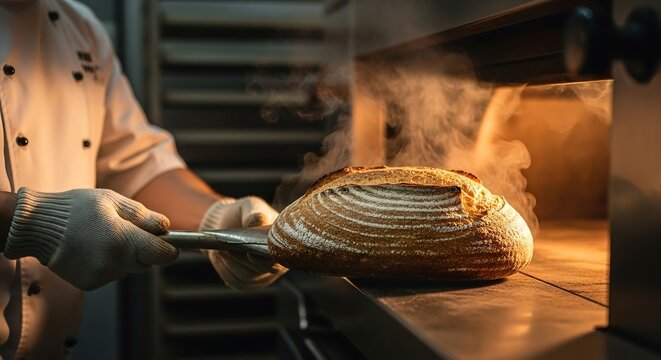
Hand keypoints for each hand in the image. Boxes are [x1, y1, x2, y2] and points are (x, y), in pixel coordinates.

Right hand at [4, 187, 178, 289]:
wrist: (37, 227)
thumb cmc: (77, 208)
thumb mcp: (112, 201)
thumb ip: (142, 216)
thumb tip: (165, 227)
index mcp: (123, 240)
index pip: (163, 254)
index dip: (172, 249)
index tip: (175, 244)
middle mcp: (114, 262)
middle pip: (147, 262)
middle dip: (145, 248)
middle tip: (129, 230)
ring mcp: (101, 276)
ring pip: (128, 267)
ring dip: (125, 255)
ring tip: (102, 236)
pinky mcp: (90, 284)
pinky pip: (111, 273)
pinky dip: (108, 263)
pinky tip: (92, 248)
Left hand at [200, 196, 287, 290]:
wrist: (227, 222)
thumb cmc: (244, 213)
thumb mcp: (250, 206)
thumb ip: (254, 213)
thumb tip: (258, 221)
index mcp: (284, 245)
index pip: (280, 259)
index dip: (266, 260)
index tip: (251, 254)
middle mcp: (277, 264)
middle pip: (261, 270)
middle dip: (243, 260)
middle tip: (228, 250)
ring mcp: (261, 276)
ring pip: (246, 277)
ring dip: (231, 264)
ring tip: (221, 251)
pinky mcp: (246, 282)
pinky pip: (235, 281)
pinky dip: (225, 269)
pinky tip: (219, 256)